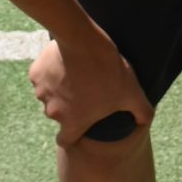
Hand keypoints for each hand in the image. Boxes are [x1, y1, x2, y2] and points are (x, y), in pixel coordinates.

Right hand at [28, 33, 153, 145]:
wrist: (83, 41)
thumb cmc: (109, 72)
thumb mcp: (132, 93)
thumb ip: (142, 112)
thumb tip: (145, 121)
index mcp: (73, 123)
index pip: (66, 140)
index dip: (73, 134)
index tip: (81, 123)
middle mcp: (52, 112)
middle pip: (59, 114)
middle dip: (70, 105)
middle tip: (87, 89)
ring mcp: (41, 92)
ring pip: (49, 94)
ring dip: (60, 88)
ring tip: (78, 73)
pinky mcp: (35, 74)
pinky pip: (42, 76)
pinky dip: (52, 72)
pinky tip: (66, 61)